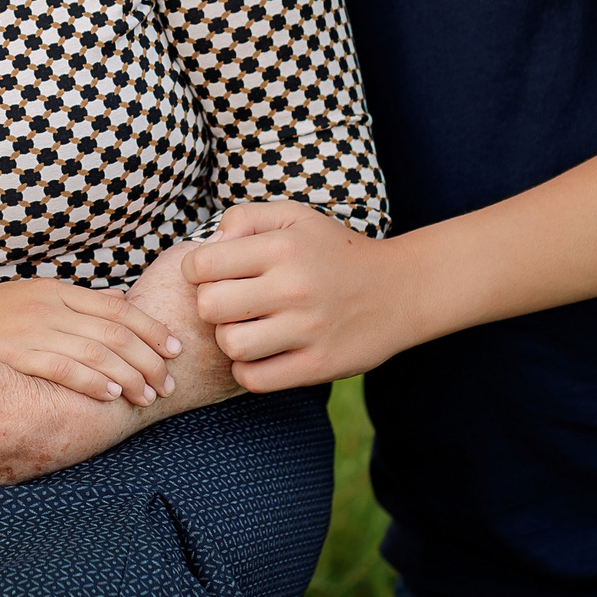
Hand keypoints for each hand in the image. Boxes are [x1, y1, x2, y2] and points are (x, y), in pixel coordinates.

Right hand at [0, 279, 182, 405]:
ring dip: (130, 375)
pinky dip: (93, 381)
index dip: (151, 328)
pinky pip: (64, 367)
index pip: (118, 306)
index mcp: (57, 291)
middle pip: (116, 331)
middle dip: (149, 358)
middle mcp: (49, 307)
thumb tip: (119, 301)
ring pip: (97, 351)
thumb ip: (77, 304)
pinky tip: (112, 394)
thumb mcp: (34, 298)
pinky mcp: (16, 354)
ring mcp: (32, 329)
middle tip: (168, 381)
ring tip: (148, 395)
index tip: (174, 348)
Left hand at [186, 202, 419, 390]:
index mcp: (282, 247)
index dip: (197, 271)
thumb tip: (208, 245)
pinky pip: (255, 379)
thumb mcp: (294, 217)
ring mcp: (308, 330)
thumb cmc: (333, 252)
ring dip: (230, 339)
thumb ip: (244, 218)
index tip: (213, 274)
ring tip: (247, 328)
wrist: (400, 289)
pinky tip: (261, 353)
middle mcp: (294, 287)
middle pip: (210, 307)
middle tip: (231, 303)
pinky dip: (248, 370)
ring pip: (231, 345)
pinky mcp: (319, 366)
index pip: (203, 265)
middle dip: (211, 305)